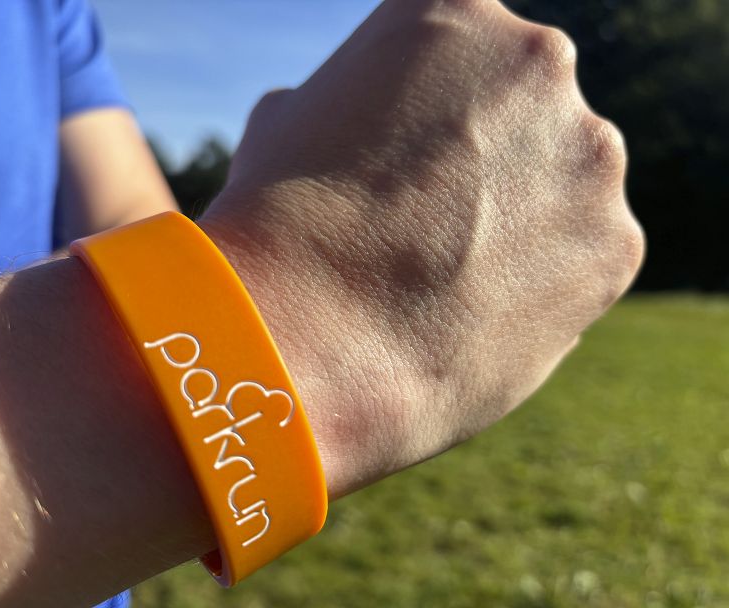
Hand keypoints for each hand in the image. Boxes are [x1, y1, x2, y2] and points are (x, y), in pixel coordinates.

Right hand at [200, 0, 643, 497]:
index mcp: (453, 11)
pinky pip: (584, 252)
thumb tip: (364, 127)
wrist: (307, 336)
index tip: (404, 148)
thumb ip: (351, 104)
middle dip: (484, 150)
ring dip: (520, 212)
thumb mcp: (287, 121)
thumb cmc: (277, 224)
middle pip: (521, 104)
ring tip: (451, 270)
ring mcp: (590, 154)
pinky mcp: (616, 245)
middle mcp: (540, 62)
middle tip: (431, 214)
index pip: (458, 48)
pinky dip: (543, 275)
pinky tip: (483, 305)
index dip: (424, 104)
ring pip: (562, 178)